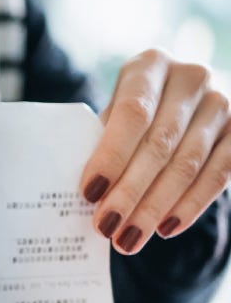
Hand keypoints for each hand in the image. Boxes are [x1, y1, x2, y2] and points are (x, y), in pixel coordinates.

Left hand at [81, 48, 230, 254]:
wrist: (186, 99)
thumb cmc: (137, 109)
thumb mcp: (116, 109)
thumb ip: (103, 139)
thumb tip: (86, 192)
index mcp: (151, 64)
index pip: (132, 112)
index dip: (111, 154)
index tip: (89, 192)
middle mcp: (192, 78)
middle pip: (159, 143)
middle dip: (130, 191)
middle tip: (106, 227)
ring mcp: (223, 104)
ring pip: (188, 164)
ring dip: (155, 207)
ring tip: (128, 238)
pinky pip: (219, 176)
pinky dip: (190, 205)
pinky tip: (165, 229)